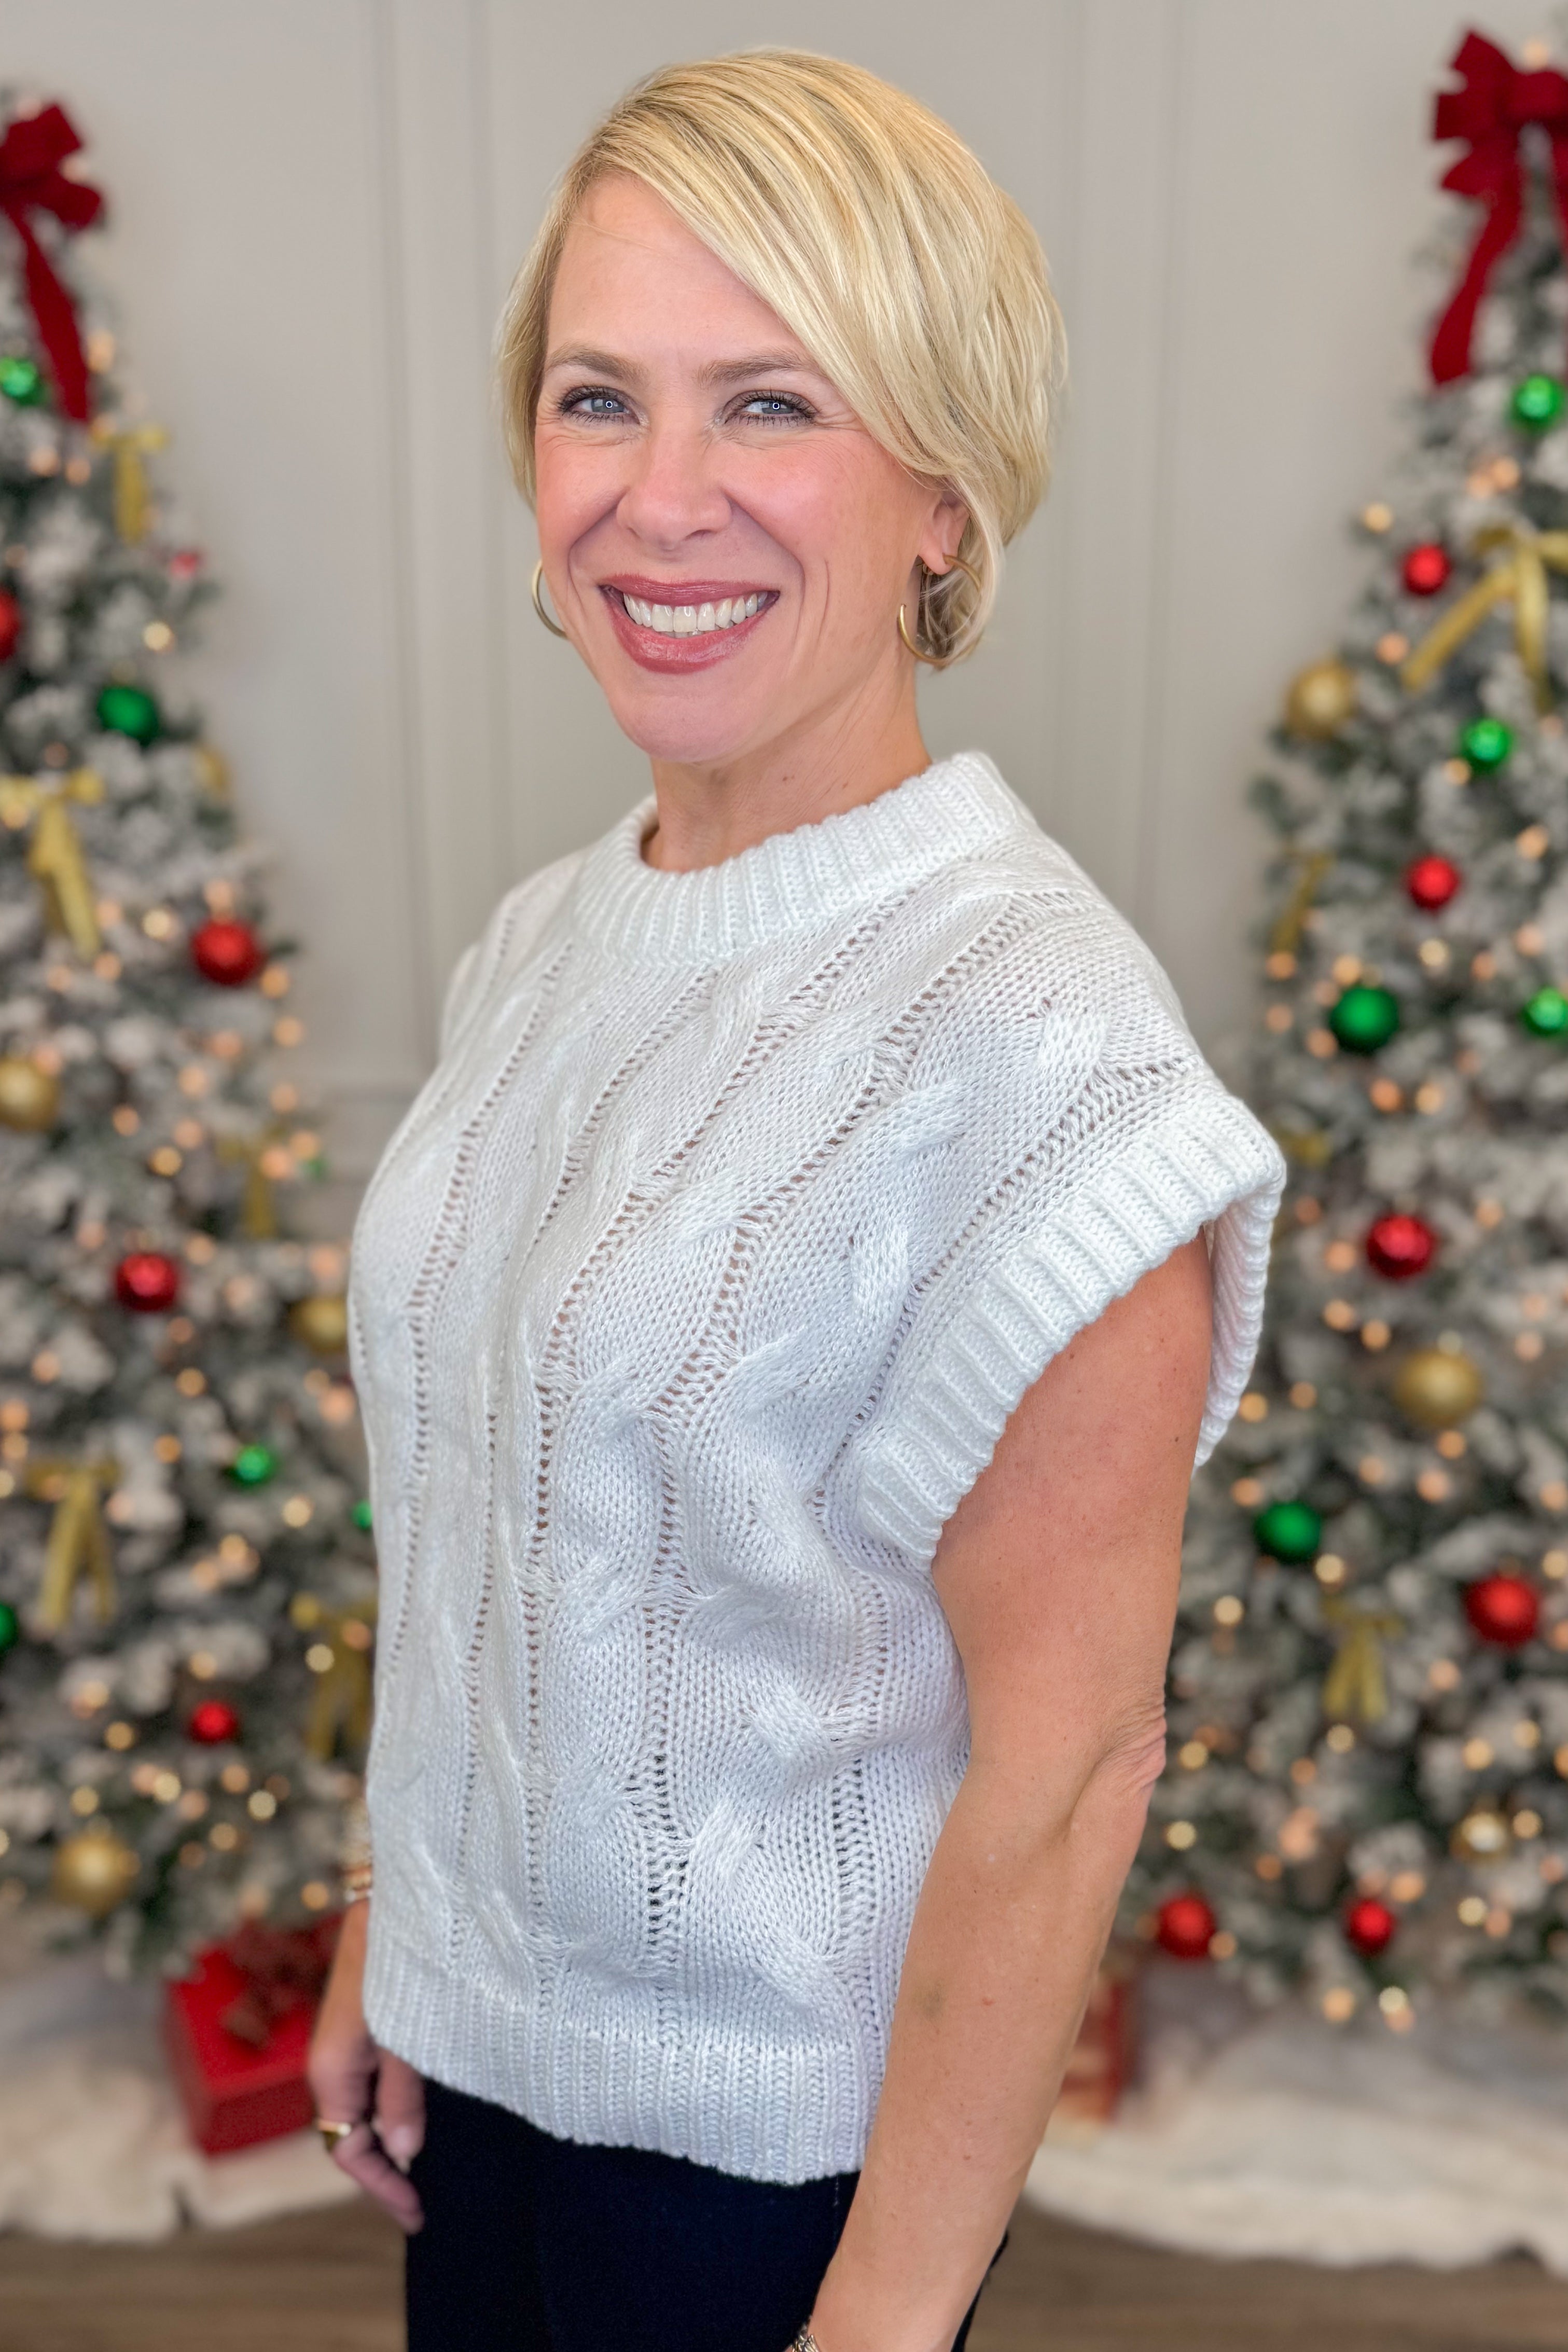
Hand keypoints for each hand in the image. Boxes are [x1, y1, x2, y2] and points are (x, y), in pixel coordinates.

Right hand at [306, 1899, 424, 2231]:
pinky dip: (389, 2105)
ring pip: (359, 2107)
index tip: (418, 2213)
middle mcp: (327, 2062)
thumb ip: (402, 2095)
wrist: (398, 1895)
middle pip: (349, 2133)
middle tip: (425, 2200)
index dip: (382, 2187)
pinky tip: (418, 2114)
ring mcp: (342, 2043)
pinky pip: (367, 2081)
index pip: (347, 2150)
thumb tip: (403, 2151)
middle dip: (384, 2169)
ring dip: (388, 2137)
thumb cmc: (404, 1961)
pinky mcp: (361, 2024)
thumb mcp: (410, 2037)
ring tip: (426, 2168)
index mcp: (329, 2071)